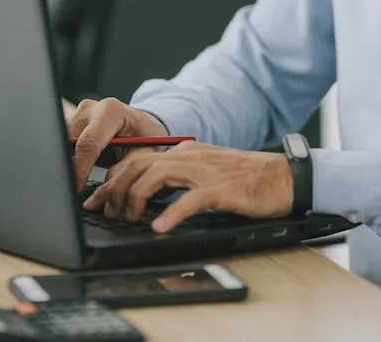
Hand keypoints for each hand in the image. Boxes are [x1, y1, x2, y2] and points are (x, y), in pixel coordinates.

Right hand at [66, 97, 168, 190]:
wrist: (141, 125)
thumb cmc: (145, 136)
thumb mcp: (143, 154)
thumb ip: (126, 167)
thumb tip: (108, 183)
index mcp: (111, 111)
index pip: (88, 142)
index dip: (80, 167)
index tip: (77, 186)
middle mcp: (91, 108)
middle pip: (70, 140)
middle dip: (70, 164)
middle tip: (74, 186)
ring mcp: (79, 112)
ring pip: (62, 140)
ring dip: (67, 160)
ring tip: (77, 178)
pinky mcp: (71, 120)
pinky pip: (62, 140)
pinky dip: (67, 156)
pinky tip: (75, 169)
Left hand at [82, 141, 291, 233]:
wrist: (283, 177)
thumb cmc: (246, 180)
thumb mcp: (205, 172)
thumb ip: (179, 177)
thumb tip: (147, 193)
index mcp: (184, 152)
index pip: (137, 159)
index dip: (112, 180)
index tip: (96, 200)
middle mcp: (190, 157)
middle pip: (139, 165)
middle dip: (114, 189)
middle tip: (103, 212)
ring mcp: (205, 171)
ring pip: (157, 177)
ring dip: (135, 198)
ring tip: (126, 218)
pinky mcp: (221, 189)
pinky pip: (189, 200)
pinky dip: (171, 214)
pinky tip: (159, 228)